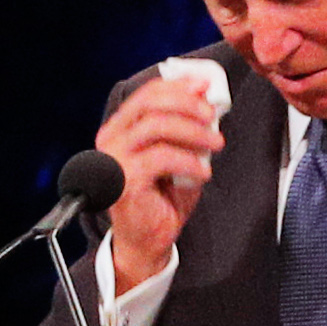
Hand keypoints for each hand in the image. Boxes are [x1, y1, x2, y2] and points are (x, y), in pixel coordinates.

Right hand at [95, 70, 224, 292]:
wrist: (147, 239)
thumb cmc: (161, 196)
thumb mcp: (179, 150)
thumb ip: (186, 122)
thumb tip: (203, 90)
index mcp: (120, 129)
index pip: (148, 94)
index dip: (180, 86)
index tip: (206, 88)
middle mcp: (111, 141)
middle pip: (150, 104)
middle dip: (188, 105)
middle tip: (213, 117)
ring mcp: (114, 161)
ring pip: (157, 126)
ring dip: (194, 132)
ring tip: (215, 145)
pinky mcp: (125, 181)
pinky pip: (163, 157)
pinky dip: (190, 162)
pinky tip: (203, 173)